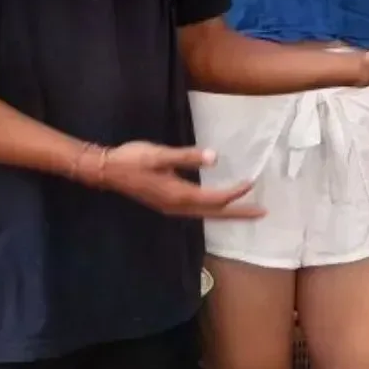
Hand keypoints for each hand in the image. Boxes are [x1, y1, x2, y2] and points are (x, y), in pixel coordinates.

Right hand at [81, 142, 262, 219]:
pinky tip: (219, 206)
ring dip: (228, 213)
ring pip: (207, 214)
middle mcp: (178, 206)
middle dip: (239, 213)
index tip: (251, 182)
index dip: (234, 192)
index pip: (215, 198)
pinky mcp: (168, 204)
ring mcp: (173, 208)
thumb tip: (215, 158)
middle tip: (262, 213)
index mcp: (179, 195)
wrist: (106, 171)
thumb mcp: (160, 154)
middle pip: (215, 213)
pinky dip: (213, 210)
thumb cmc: (132, 160)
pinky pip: (198, 211)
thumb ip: (188, 156)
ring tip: (247, 211)